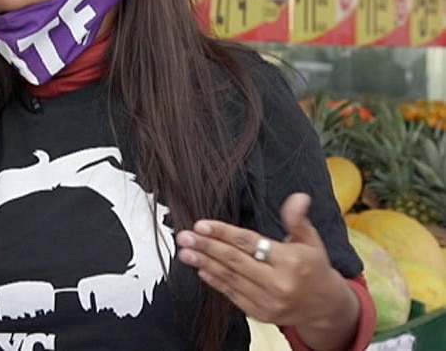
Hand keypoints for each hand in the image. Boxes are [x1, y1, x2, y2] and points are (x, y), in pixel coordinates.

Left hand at [176, 193, 354, 327]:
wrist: (327, 308)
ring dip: (204, 263)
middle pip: (235, 260)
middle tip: (184, 236)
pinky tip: (201, 270)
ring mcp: (268, 300)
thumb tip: (298, 197)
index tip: (201, 224)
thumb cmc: (315, 269)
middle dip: (206, 246)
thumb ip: (298, 220)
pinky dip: (216, 282)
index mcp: (290, 261)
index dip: (223, 233)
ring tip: (185, 252)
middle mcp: (277, 282)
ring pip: (230, 277)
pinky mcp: (260, 313)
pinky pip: (233, 294)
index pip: (249, 243)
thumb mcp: (311, 242)